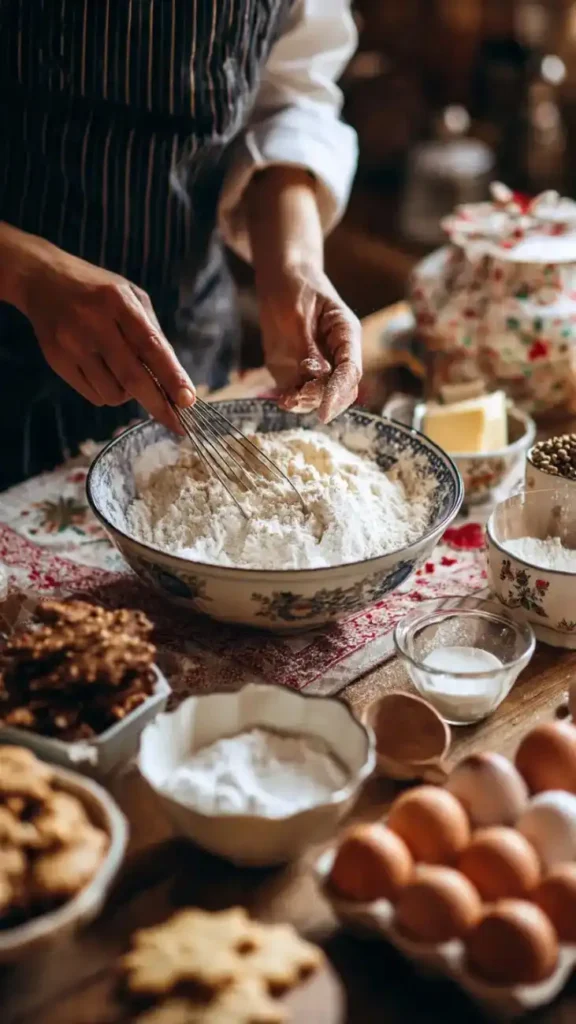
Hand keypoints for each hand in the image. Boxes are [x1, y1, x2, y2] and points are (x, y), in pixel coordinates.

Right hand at [12, 233, 193, 430]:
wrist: (42, 278)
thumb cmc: (97, 291)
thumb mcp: (130, 297)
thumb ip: (152, 333)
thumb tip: (174, 378)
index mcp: (117, 301)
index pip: (151, 346)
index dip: (172, 377)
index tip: (188, 400)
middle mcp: (93, 323)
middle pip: (132, 378)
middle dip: (158, 404)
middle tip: (177, 423)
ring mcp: (72, 344)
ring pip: (113, 394)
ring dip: (129, 395)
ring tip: (124, 372)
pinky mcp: (57, 361)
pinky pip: (94, 396)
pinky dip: (108, 393)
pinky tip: (106, 374)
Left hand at [257, 261, 361, 422]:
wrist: (280, 277)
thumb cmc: (293, 286)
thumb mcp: (297, 313)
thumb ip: (306, 346)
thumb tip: (316, 375)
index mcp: (346, 334)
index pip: (350, 370)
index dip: (338, 393)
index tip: (324, 412)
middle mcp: (337, 353)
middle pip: (342, 389)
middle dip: (321, 398)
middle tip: (297, 396)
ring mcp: (319, 364)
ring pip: (322, 396)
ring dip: (306, 403)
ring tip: (287, 398)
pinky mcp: (299, 371)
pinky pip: (301, 393)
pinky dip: (293, 401)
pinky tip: (283, 399)